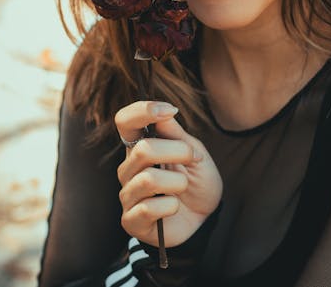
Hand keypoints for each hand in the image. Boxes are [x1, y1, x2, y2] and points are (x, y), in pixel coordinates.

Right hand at [115, 101, 222, 247]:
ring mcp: (128, 194)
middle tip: (193, 158)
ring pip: (148, 179)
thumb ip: (177, 135)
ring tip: (183, 187)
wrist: (205, 217)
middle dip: (178, 151)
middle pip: (143, 149)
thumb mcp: (195, 154)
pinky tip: (174, 207)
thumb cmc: (197, 181)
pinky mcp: (131, 221)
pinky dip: (171, 206)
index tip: (169, 110)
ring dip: (178, 182)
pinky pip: (149, 208)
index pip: (125, 121)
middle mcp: (128, 168)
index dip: (142, 111)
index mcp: (140, 145)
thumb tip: (165, 114)